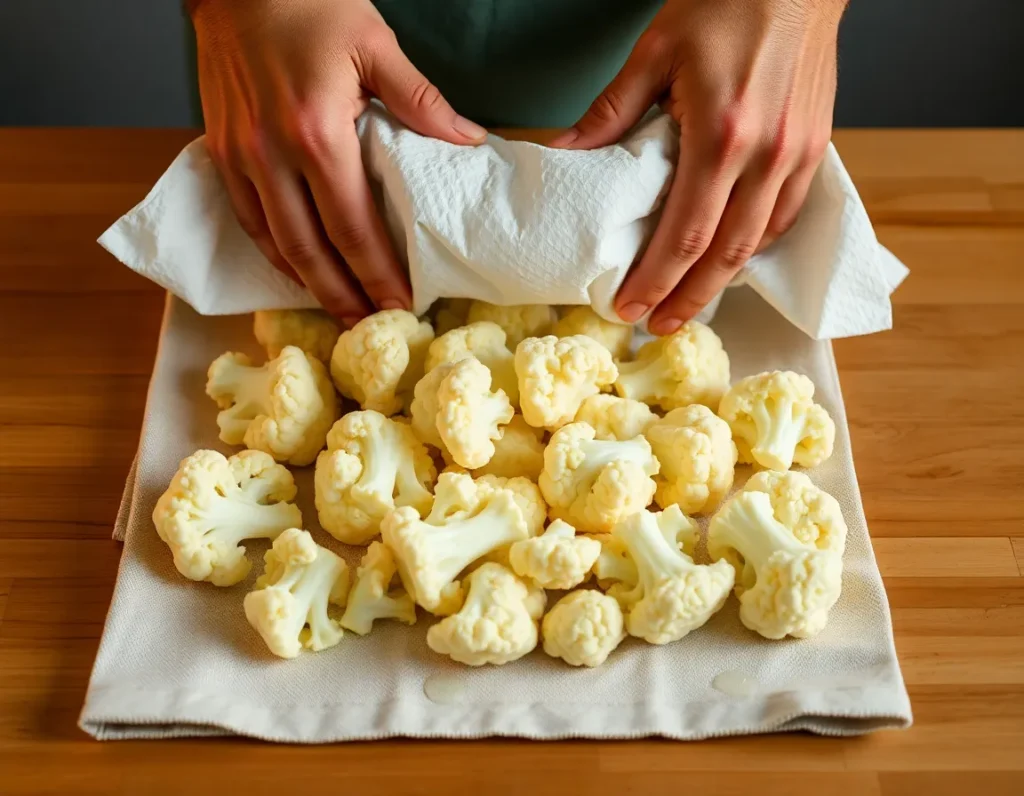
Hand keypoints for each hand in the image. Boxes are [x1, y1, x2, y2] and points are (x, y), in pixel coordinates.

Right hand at [191, 0, 485, 326]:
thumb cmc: (306, 3)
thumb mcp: (374, 42)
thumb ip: (420, 100)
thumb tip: (468, 140)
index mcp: (318, 134)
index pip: (354, 227)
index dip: (378, 274)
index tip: (401, 305)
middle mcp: (274, 155)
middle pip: (312, 250)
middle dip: (344, 297)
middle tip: (370, 329)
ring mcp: (242, 157)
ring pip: (276, 242)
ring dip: (308, 285)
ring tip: (339, 312)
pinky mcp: (223, 151)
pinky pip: (246, 218)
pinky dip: (273, 251)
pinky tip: (295, 269)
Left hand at [551, 0, 845, 333]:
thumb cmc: (726, 4)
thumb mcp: (654, 53)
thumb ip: (610, 113)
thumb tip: (564, 156)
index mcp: (722, 133)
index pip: (685, 233)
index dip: (656, 280)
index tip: (630, 307)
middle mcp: (766, 154)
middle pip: (725, 254)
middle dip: (688, 298)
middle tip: (658, 325)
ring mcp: (797, 155)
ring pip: (759, 242)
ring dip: (722, 282)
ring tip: (688, 303)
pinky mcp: (815, 149)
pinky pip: (785, 216)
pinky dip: (754, 246)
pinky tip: (729, 260)